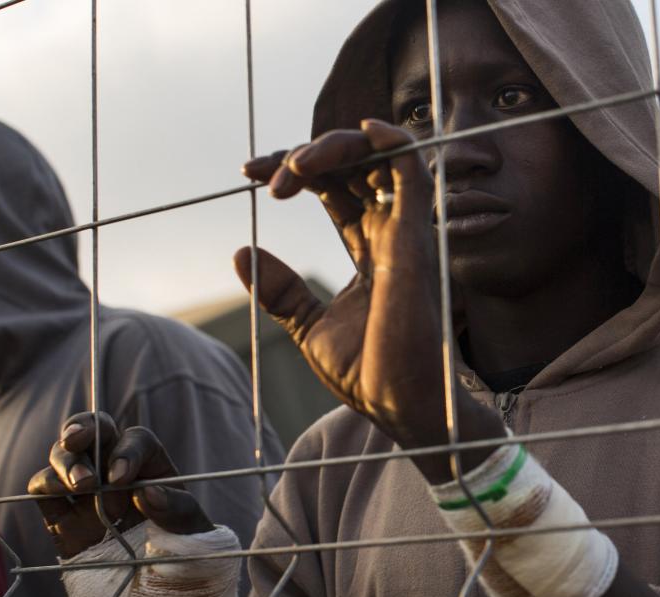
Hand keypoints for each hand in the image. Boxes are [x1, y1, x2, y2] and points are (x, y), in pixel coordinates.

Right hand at [27, 412, 212, 557]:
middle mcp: (112, 464)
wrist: (152, 575)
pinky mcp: (59, 511)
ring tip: (82, 485)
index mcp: (148, 460)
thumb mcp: (188, 525)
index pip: (134, 439)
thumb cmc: (176, 539)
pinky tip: (59, 493)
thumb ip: (174, 507)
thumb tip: (149, 492)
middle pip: (91, 429)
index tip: (121, 478)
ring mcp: (83, 486)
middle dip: (80, 428)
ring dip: (66, 462)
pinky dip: (45, 484)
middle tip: (76, 441)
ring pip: (62, 454)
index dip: (126, 452)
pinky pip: (41, 486)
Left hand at [239, 121, 502, 481]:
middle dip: (304, 155)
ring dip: (333, 147)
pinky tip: (364, 131)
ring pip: (380, 157)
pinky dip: (393, 141)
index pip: (334, 188)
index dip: (294, 171)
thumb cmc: (368, 373)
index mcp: (370, 249)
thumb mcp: (308, 327)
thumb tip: (244, 254)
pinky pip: (414, 170)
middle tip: (264, 173)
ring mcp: (405, 231)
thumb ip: (281, 291)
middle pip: (353, 166)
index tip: (248, 175)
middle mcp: (390, 233)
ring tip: (294, 167)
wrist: (397, 402)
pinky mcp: (415, 235)